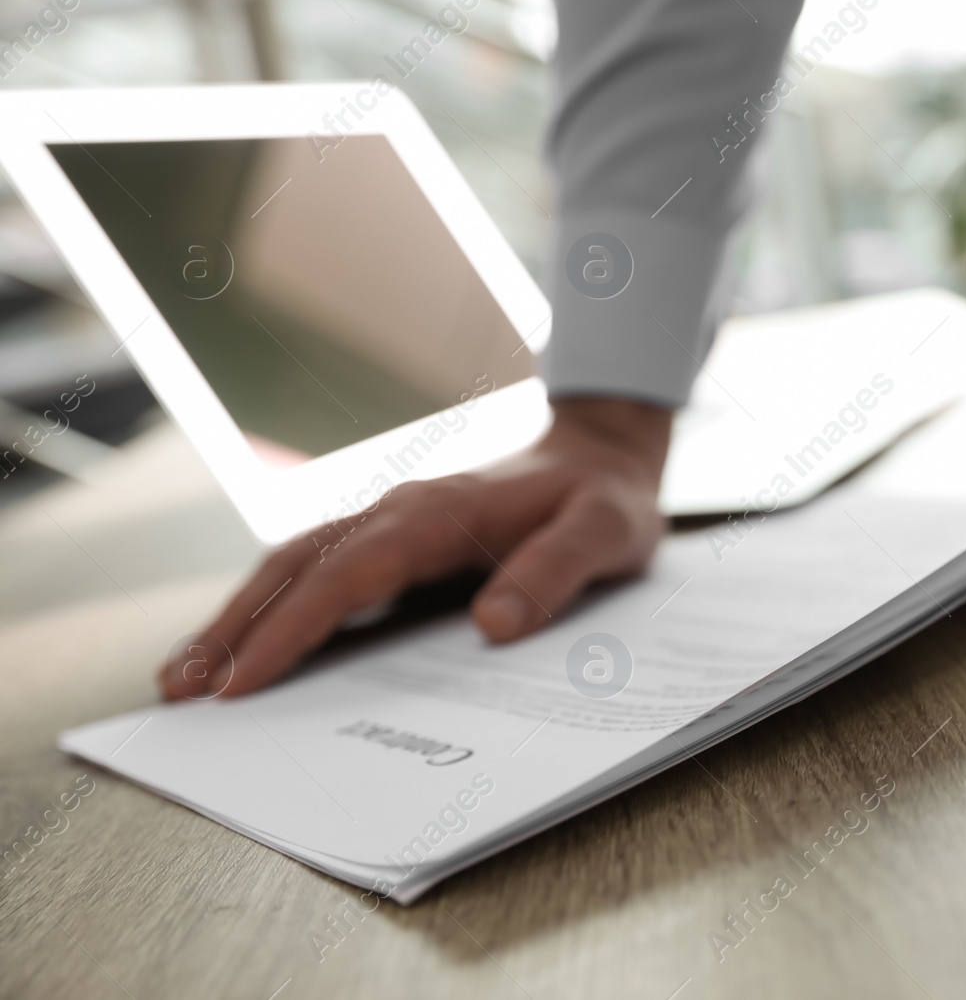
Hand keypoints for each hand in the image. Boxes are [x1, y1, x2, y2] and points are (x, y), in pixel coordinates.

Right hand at [161, 397, 670, 698]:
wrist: (602, 455)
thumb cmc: (605, 500)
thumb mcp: (606, 533)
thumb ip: (556, 572)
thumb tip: (492, 624)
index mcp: (442, 514)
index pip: (349, 574)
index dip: (293, 627)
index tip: (244, 681)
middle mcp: (401, 511)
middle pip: (296, 566)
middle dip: (234, 627)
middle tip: (178, 691)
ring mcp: (391, 522)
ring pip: (295, 565)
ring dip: (239, 617)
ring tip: (184, 678)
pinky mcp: (394, 541)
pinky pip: (319, 572)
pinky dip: (273, 608)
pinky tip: (246, 649)